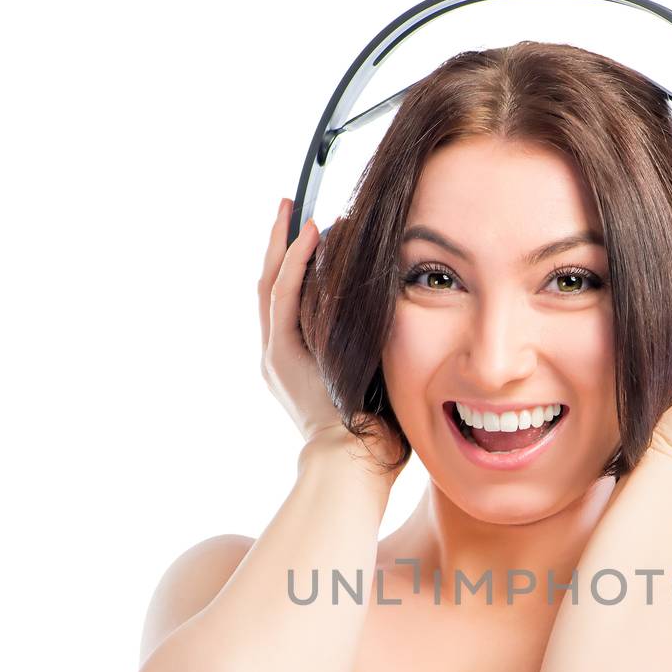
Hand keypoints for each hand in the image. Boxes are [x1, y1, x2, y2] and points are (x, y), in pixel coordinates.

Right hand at [258, 200, 404, 478]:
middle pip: (271, 285)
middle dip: (280, 244)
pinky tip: (310, 236)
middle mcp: (277, 355)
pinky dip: (296, 264)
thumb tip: (401, 315)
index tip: (312, 231)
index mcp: (296, 361)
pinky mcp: (281, 355)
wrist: (353, 463)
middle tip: (290, 208)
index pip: (288, 300)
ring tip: (294, 209)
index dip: (297, 263)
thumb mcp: (375, 376)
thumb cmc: (375, 433)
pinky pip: (284, 298)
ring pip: (272, 285)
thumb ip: (373, 344)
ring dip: (285, 245)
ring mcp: (275, 355)